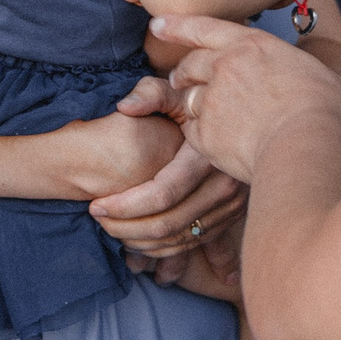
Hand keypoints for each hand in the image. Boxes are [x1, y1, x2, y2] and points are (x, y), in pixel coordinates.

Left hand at [85, 77, 246, 259]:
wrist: (245, 116)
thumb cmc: (202, 101)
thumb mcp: (178, 89)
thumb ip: (150, 93)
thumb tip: (126, 107)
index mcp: (206, 156)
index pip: (162, 194)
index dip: (125, 205)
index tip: (95, 205)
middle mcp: (224, 186)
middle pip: (169, 224)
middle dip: (126, 228)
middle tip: (98, 219)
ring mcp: (232, 205)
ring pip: (180, 241)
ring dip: (141, 243)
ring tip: (111, 229)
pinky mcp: (232, 216)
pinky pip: (195, 245)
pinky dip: (163, 250)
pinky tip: (137, 243)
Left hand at [152, 13, 340, 183]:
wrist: (305, 143)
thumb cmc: (324, 109)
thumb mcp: (315, 72)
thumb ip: (292, 70)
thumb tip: (298, 79)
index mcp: (252, 45)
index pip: (205, 28)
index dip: (178, 25)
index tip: (157, 24)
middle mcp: (225, 67)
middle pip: (190, 64)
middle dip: (183, 71)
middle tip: (181, 78)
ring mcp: (212, 100)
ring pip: (189, 99)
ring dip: (194, 105)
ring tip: (208, 116)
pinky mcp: (205, 134)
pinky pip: (192, 132)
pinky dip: (201, 136)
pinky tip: (216, 143)